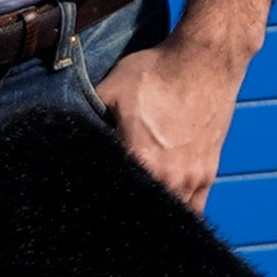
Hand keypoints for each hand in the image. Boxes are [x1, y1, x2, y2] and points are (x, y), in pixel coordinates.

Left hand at [92, 34, 245, 209]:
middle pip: (140, 213)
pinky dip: (178, 213)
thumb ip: (89, 120)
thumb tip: (68, 137)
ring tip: (134, 214)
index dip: (97, 203)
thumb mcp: (110, 90)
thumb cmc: (156, 72)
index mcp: (140, 159)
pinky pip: (194, 208)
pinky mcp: (208, 173)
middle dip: (124, 213)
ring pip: (170, 216)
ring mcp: (192, 178)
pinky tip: (163, 212)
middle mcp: (168, 176)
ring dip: (151, 216)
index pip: (113, 197)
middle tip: (110, 210)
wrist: (205, 60)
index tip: (86, 204)